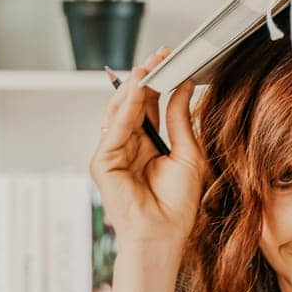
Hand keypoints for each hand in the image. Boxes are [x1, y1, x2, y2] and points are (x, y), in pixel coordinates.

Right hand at [88, 46, 208, 256]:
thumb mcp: (188, 153)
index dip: (160, 82)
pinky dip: (127, 107)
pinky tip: (140, 89)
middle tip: (161, 55)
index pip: (150, 105)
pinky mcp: (102, 162)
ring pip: (121, 110)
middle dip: (146, 77)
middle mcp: (128, 145)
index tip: (172, 60)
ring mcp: (112, 153)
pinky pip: (115, 128)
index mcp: (148, 144)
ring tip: (150, 66)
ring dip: (135, 86)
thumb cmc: (176, 206)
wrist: (164, 236)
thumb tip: (183, 86)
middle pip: (133, 103)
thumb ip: (180, 119)